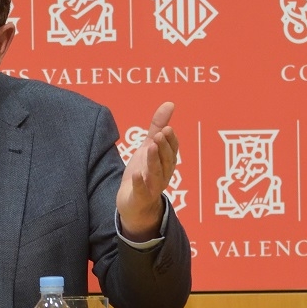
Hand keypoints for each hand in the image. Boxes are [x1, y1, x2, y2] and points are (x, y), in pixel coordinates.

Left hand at [116, 102, 177, 241]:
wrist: (134, 203)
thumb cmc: (144, 172)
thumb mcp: (149, 146)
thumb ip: (158, 126)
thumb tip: (170, 103)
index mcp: (167, 162)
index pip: (172, 150)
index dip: (171, 141)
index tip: (167, 128)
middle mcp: (163, 175)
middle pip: (166, 161)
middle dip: (163, 148)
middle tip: (159, 135)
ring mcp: (152, 187)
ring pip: (156, 174)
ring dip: (154, 161)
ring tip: (150, 147)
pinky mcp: (140, 198)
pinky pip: (142, 191)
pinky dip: (140, 184)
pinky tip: (136, 175)